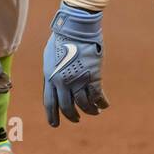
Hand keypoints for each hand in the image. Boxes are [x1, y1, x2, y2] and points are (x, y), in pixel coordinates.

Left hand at [42, 1, 108, 126]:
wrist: (76, 28)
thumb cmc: (62, 39)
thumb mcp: (49, 57)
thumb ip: (51, 73)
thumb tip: (53, 84)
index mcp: (50, 77)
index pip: (50, 103)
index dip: (52, 116)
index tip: (55, 125)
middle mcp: (63, 82)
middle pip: (67, 107)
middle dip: (72, 116)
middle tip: (76, 119)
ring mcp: (78, 80)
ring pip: (84, 104)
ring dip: (89, 111)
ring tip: (94, 112)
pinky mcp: (93, 77)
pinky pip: (98, 96)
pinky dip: (101, 103)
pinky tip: (104, 105)